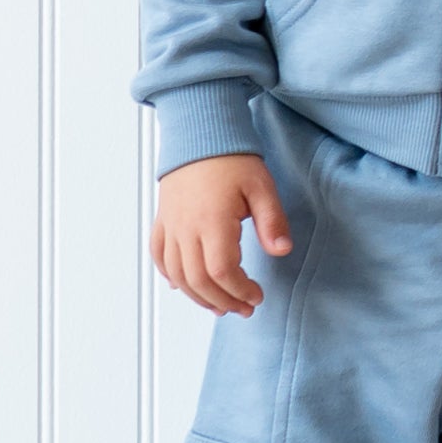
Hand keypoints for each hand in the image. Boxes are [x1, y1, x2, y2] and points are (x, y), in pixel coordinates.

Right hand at [151, 153, 290, 317]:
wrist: (199, 134)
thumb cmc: (232, 158)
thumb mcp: (262, 187)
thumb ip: (272, 221)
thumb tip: (282, 250)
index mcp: (212, 221)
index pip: (221, 271)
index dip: (239, 290)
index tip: (257, 295)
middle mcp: (186, 228)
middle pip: (197, 280)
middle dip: (222, 300)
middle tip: (244, 308)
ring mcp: (170, 226)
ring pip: (176, 274)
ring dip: (198, 296)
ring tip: (221, 305)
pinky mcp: (163, 221)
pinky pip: (159, 256)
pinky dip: (170, 276)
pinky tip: (184, 287)